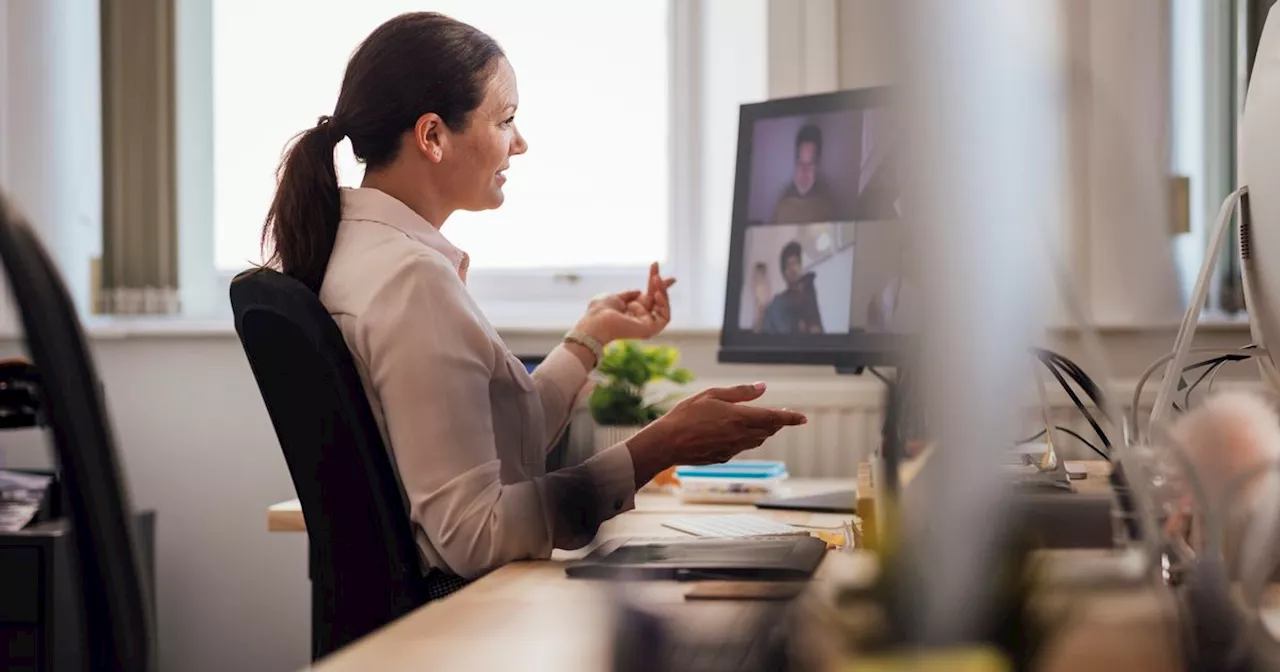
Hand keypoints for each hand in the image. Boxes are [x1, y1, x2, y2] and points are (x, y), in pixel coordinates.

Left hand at [576, 262, 675, 343]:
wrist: (596, 322)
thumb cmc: (600, 311)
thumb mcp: (615, 297)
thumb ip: (627, 295)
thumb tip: (639, 291)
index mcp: (632, 310)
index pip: (648, 295)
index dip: (654, 282)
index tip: (655, 265)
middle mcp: (640, 317)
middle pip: (656, 299)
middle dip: (661, 284)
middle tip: (660, 268)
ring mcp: (646, 324)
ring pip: (662, 306)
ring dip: (663, 291)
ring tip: (657, 278)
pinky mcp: (650, 329)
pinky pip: (665, 317)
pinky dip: (665, 305)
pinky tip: (658, 294)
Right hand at [625, 383, 807, 486]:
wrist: (667, 443)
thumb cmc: (687, 414)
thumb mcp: (713, 395)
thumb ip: (740, 392)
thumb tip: (763, 387)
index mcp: (740, 418)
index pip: (774, 418)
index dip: (790, 417)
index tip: (803, 418)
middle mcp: (740, 436)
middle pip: (768, 430)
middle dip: (777, 423)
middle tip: (780, 416)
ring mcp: (733, 450)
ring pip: (757, 440)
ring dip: (763, 432)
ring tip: (760, 422)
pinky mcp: (724, 458)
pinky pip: (741, 448)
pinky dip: (745, 439)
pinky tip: (734, 433)